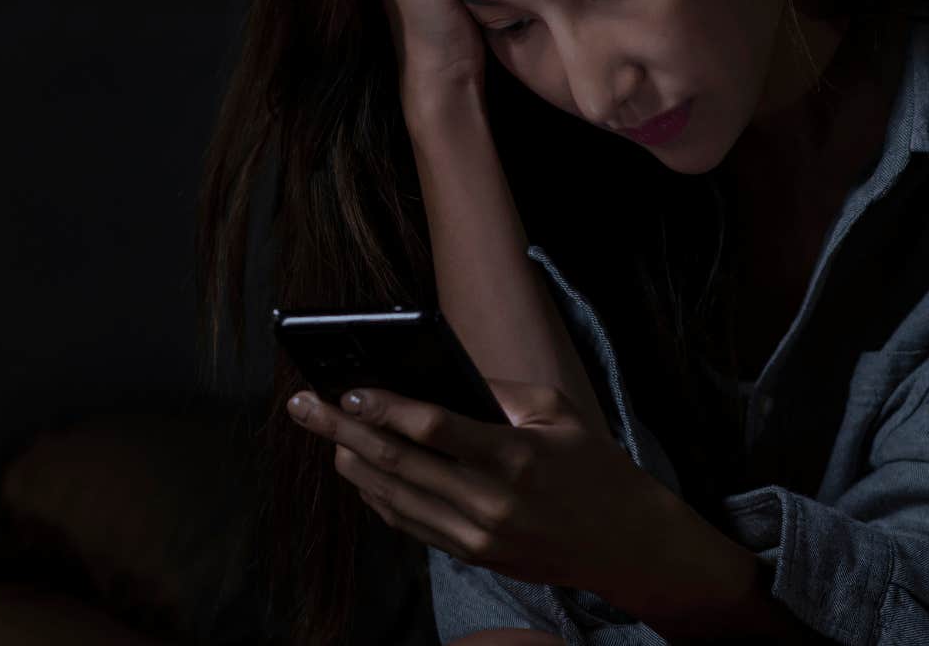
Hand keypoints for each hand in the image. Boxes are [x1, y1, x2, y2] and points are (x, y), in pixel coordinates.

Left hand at [284, 377, 741, 622]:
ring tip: (323, 434)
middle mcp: (490, 502)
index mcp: (515, 456)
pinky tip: (359, 469)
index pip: (434, 429)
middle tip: (304, 405)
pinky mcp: (472, 556)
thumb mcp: (556, 409)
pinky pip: (409, 524)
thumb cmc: (592, 467)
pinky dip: (377, 495)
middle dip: (342, 430)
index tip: (348, 389)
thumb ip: (496, 390)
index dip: (385, 407)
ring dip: (351, 462)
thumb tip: (437, 372)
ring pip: (393, 497)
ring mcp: (477, 536)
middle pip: (398, 462)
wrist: (624, 543)